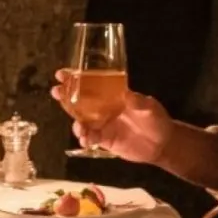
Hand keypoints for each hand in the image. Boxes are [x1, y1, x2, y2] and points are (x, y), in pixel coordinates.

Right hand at [51, 77, 174, 161]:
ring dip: (75, 122)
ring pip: (82, 120)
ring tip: (77, 126)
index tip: (63, 73)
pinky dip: (85, 138)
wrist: (162, 144)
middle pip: (80, 101)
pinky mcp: (104, 140)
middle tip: (56, 92)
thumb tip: (127, 95)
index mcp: (112, 95)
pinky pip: (90, 138)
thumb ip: (139, 102)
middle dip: (65, 96)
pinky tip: (84, 139)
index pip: (92, 84)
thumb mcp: (150, 107)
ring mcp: (103, 124)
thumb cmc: (156, 119)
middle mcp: (104, 108)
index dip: (76, 78)